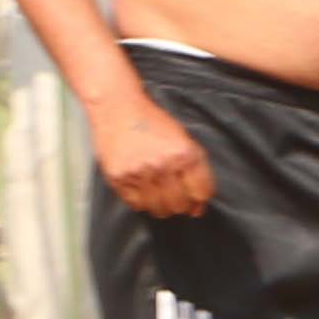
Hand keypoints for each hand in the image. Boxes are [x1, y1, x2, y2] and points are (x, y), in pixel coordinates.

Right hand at [90, 89, 213, 221]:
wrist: (117, 109)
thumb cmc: (152, 123)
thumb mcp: (185, 140)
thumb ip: (197, 171)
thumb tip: (198, 205)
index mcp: (184, 154)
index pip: (201, 193)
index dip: (200, 201)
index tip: (196, 201)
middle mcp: (162, 165)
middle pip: (179, 205)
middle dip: (181, 205)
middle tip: (175, 198)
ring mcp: (138, 173)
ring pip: (158, 209)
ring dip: (162, 207)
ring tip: (159, 194)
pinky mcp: (118, 178)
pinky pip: (135, 204)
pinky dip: (141, 202)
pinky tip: (142, 189)